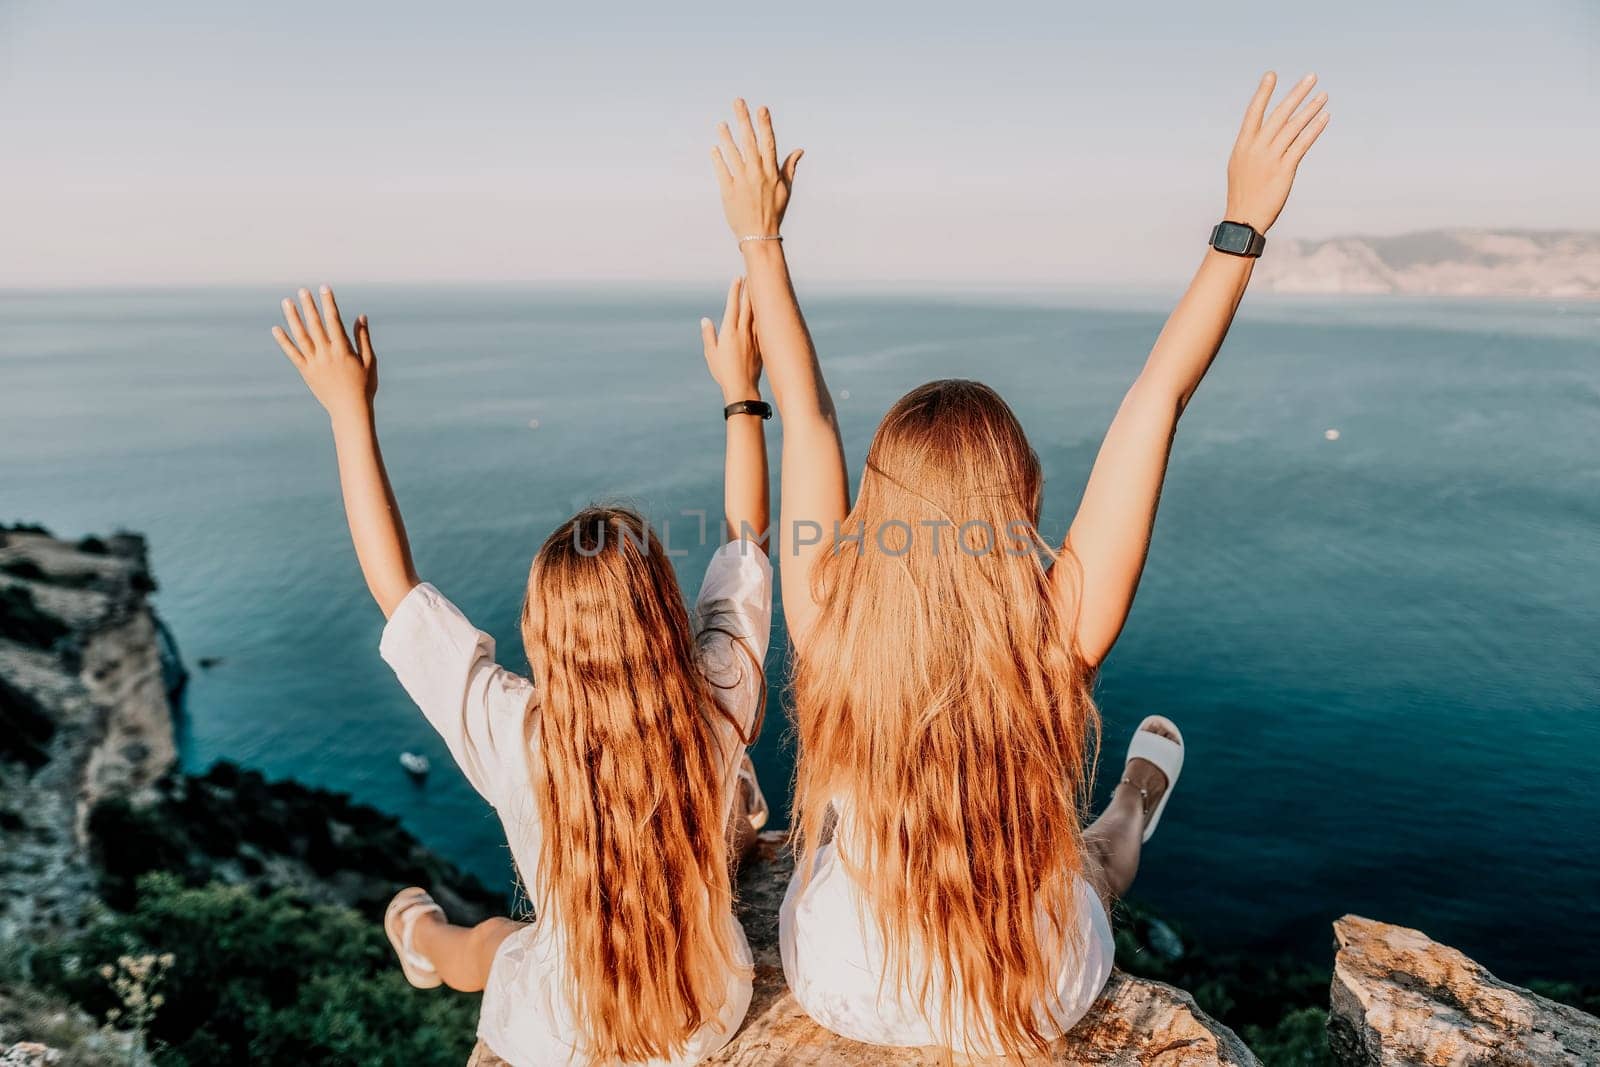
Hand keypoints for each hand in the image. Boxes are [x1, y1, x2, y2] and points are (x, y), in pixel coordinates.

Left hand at [272, 286, 376, 419]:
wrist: (349, 410)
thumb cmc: (364, 386)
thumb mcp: (369, 361)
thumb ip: (363, 338)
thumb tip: (360, 317)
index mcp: (343, 350)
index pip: (334, 320)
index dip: (328, 303)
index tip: (324, 288)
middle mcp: (326, 354)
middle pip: (315, 325)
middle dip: (309, 306)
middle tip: (302, 290)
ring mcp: (314, 363)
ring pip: (301, 336)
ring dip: (293, 318)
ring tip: (286, 302)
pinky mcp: (306, 371)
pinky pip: (292, 353)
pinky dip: (283, 341)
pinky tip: (276, 329)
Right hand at [701, 277, 761, 402]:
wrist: (742, 387)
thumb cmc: (724, 372)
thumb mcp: (711, 354)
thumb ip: (709, 336)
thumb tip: (705, 321)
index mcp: (729, 332)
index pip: (733, 305)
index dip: (735, 290)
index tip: (738, 278)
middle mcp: (743, 332)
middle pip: (747, 305)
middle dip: (749, 289)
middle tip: (751, 274)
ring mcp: (754, 337)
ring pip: (757, 313)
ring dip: (757, 298)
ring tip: (759, 286)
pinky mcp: (761, 344)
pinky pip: (762, 324)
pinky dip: (763, 313)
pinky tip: (765, 307)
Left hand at [712, 99, 802, 239]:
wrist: (759, 235)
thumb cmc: (774, 211)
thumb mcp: (785, 189)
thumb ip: (790, 167)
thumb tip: (799, 150)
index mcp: (772, 172)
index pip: (768, 142)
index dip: (765, 124)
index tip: (761, 108)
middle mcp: (757, 173)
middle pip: (749, 141)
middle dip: (744, 120)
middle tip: (738, 102)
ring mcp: (742, 181)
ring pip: (733, 153)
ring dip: (726, 136)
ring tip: (721, 124)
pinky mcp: (728, 190)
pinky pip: (722, 170)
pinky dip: (718, 158)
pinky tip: (714, 147)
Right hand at [1225, 72, 1329, 232]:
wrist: (1244, 220)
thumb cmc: (1243, 194)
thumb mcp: (1241, 166)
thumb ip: (1253, 148)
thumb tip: (1268, 134)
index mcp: (1243, 146)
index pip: (1253, 113)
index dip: (1263, 93)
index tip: (1271, 74)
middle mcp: (1256, 148)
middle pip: (1279, 114)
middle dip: (1296, 94)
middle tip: (1311, 77)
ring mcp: (1270, 158)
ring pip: (1293, 127)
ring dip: (1310, 109)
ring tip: (1323, 95)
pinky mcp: (1284, 170)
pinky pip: (1302, 144)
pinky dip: (1314, 129)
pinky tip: (1324, 118)